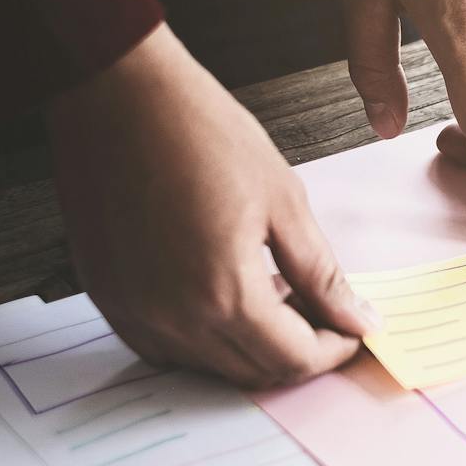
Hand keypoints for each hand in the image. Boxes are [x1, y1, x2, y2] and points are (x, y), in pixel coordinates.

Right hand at [49, 25, 379, 387]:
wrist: (119, 93)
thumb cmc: (198, 131)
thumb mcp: (283, 200)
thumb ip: (321, 273)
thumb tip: (357, 318)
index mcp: (223, 293)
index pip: (292, 359)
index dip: (334, 349)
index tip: (351, 327)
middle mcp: (171, 316)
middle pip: (251, 373)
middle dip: (297, 351)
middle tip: (319, 309)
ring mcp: (132, 310)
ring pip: (208, 366)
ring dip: (249, 345)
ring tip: (271, 291)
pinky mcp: (107, 295)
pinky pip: (163, 345)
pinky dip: (202, 336)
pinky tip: (221, 291)